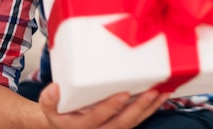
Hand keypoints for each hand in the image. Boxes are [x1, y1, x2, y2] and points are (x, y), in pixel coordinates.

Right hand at [39, 83, 169, 128]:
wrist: (65, 125)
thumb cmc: (61, 113)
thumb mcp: (50, 108)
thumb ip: (50, 100)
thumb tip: (55, 89)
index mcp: (79, 127)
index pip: (95, 119)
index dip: (110, 107)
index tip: (123, 94)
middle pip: (121, 123)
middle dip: (139, 108)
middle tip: (151, 92)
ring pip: (133, 123)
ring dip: (150, 108)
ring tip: (162, 92)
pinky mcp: (121, 126)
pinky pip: (138, 120)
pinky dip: (150, 109)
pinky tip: (161, 96)